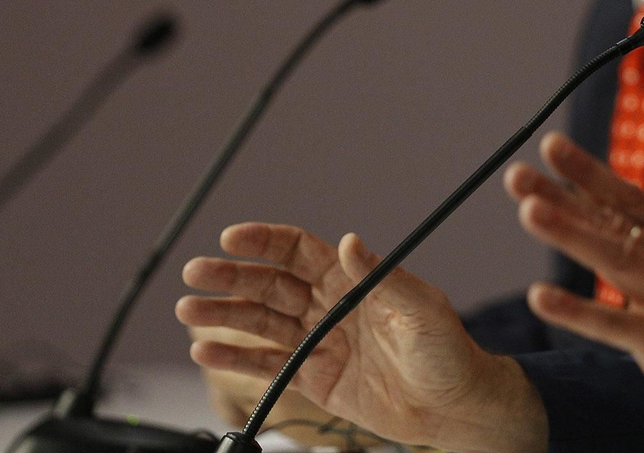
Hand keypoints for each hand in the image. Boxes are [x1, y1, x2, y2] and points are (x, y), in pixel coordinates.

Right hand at [175, 223, 546, 452]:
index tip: (232, 237)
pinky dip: (236, 358)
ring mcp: (318, 341)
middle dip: (232, 276)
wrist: (454, 406)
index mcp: (353, 279)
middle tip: (196, 272)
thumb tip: (349, 242)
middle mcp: (330, 305)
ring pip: (261, 321)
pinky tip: (206, 351)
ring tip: (189, 309)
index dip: (265, 241)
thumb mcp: (421, 308)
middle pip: (270, 283)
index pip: (299, 251)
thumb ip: (381, 277)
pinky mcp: (314, 377)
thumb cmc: (448, 351)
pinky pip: (268, 365)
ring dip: (224, 314)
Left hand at [506, 133, 643, 452]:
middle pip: (613, 222)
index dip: (589, 172)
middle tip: (516, 175)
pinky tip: (539, 297)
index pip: (628, 199)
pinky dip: (576, 311)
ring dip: (570, 234)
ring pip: (616, 260)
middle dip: (564, 197)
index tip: (550, 144)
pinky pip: (614, 325)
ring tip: (528, 211)